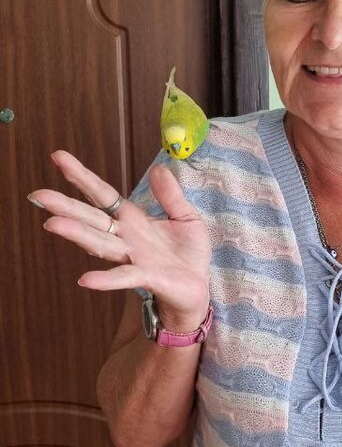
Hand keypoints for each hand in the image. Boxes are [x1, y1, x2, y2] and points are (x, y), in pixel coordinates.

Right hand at [29, 151, 211, 329]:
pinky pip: (124, 277)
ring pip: (100, 244)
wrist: (199, 288)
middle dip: (65, 206)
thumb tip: (159, 169)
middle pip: (91, 218)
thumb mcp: (185, 216)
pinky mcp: (146, 277)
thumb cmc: (188, 254)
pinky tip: (85, 280)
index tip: (58, 158)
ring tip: (53, 224)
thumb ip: (170, 195)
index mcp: (132, 219)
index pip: (101, 194)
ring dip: (77, 235)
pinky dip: (105, 279)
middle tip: (38, 195)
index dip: (81, 176)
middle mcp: (125, 238)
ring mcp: (132, 258)